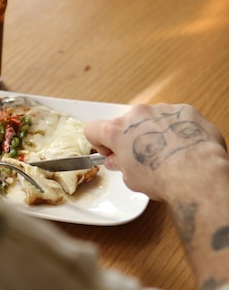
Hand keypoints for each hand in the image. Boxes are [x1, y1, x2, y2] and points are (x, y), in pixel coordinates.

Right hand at [85, 103, 226, 200]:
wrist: (196, 174)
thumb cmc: (162, 177)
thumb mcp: (131, 179)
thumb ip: (121, 164)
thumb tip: (118, 161)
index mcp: (117, 130)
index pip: (94, 128)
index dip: (100, 143)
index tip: (111, 153)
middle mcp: (138, 114)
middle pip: (126, 123)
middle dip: (131, 138)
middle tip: (141, 158)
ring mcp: (162, 110)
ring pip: (152, 119)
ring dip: (154, 133)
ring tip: (167, 155)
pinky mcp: (185, 111)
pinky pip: (175, 118)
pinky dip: (176, 130)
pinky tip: (183, 148)